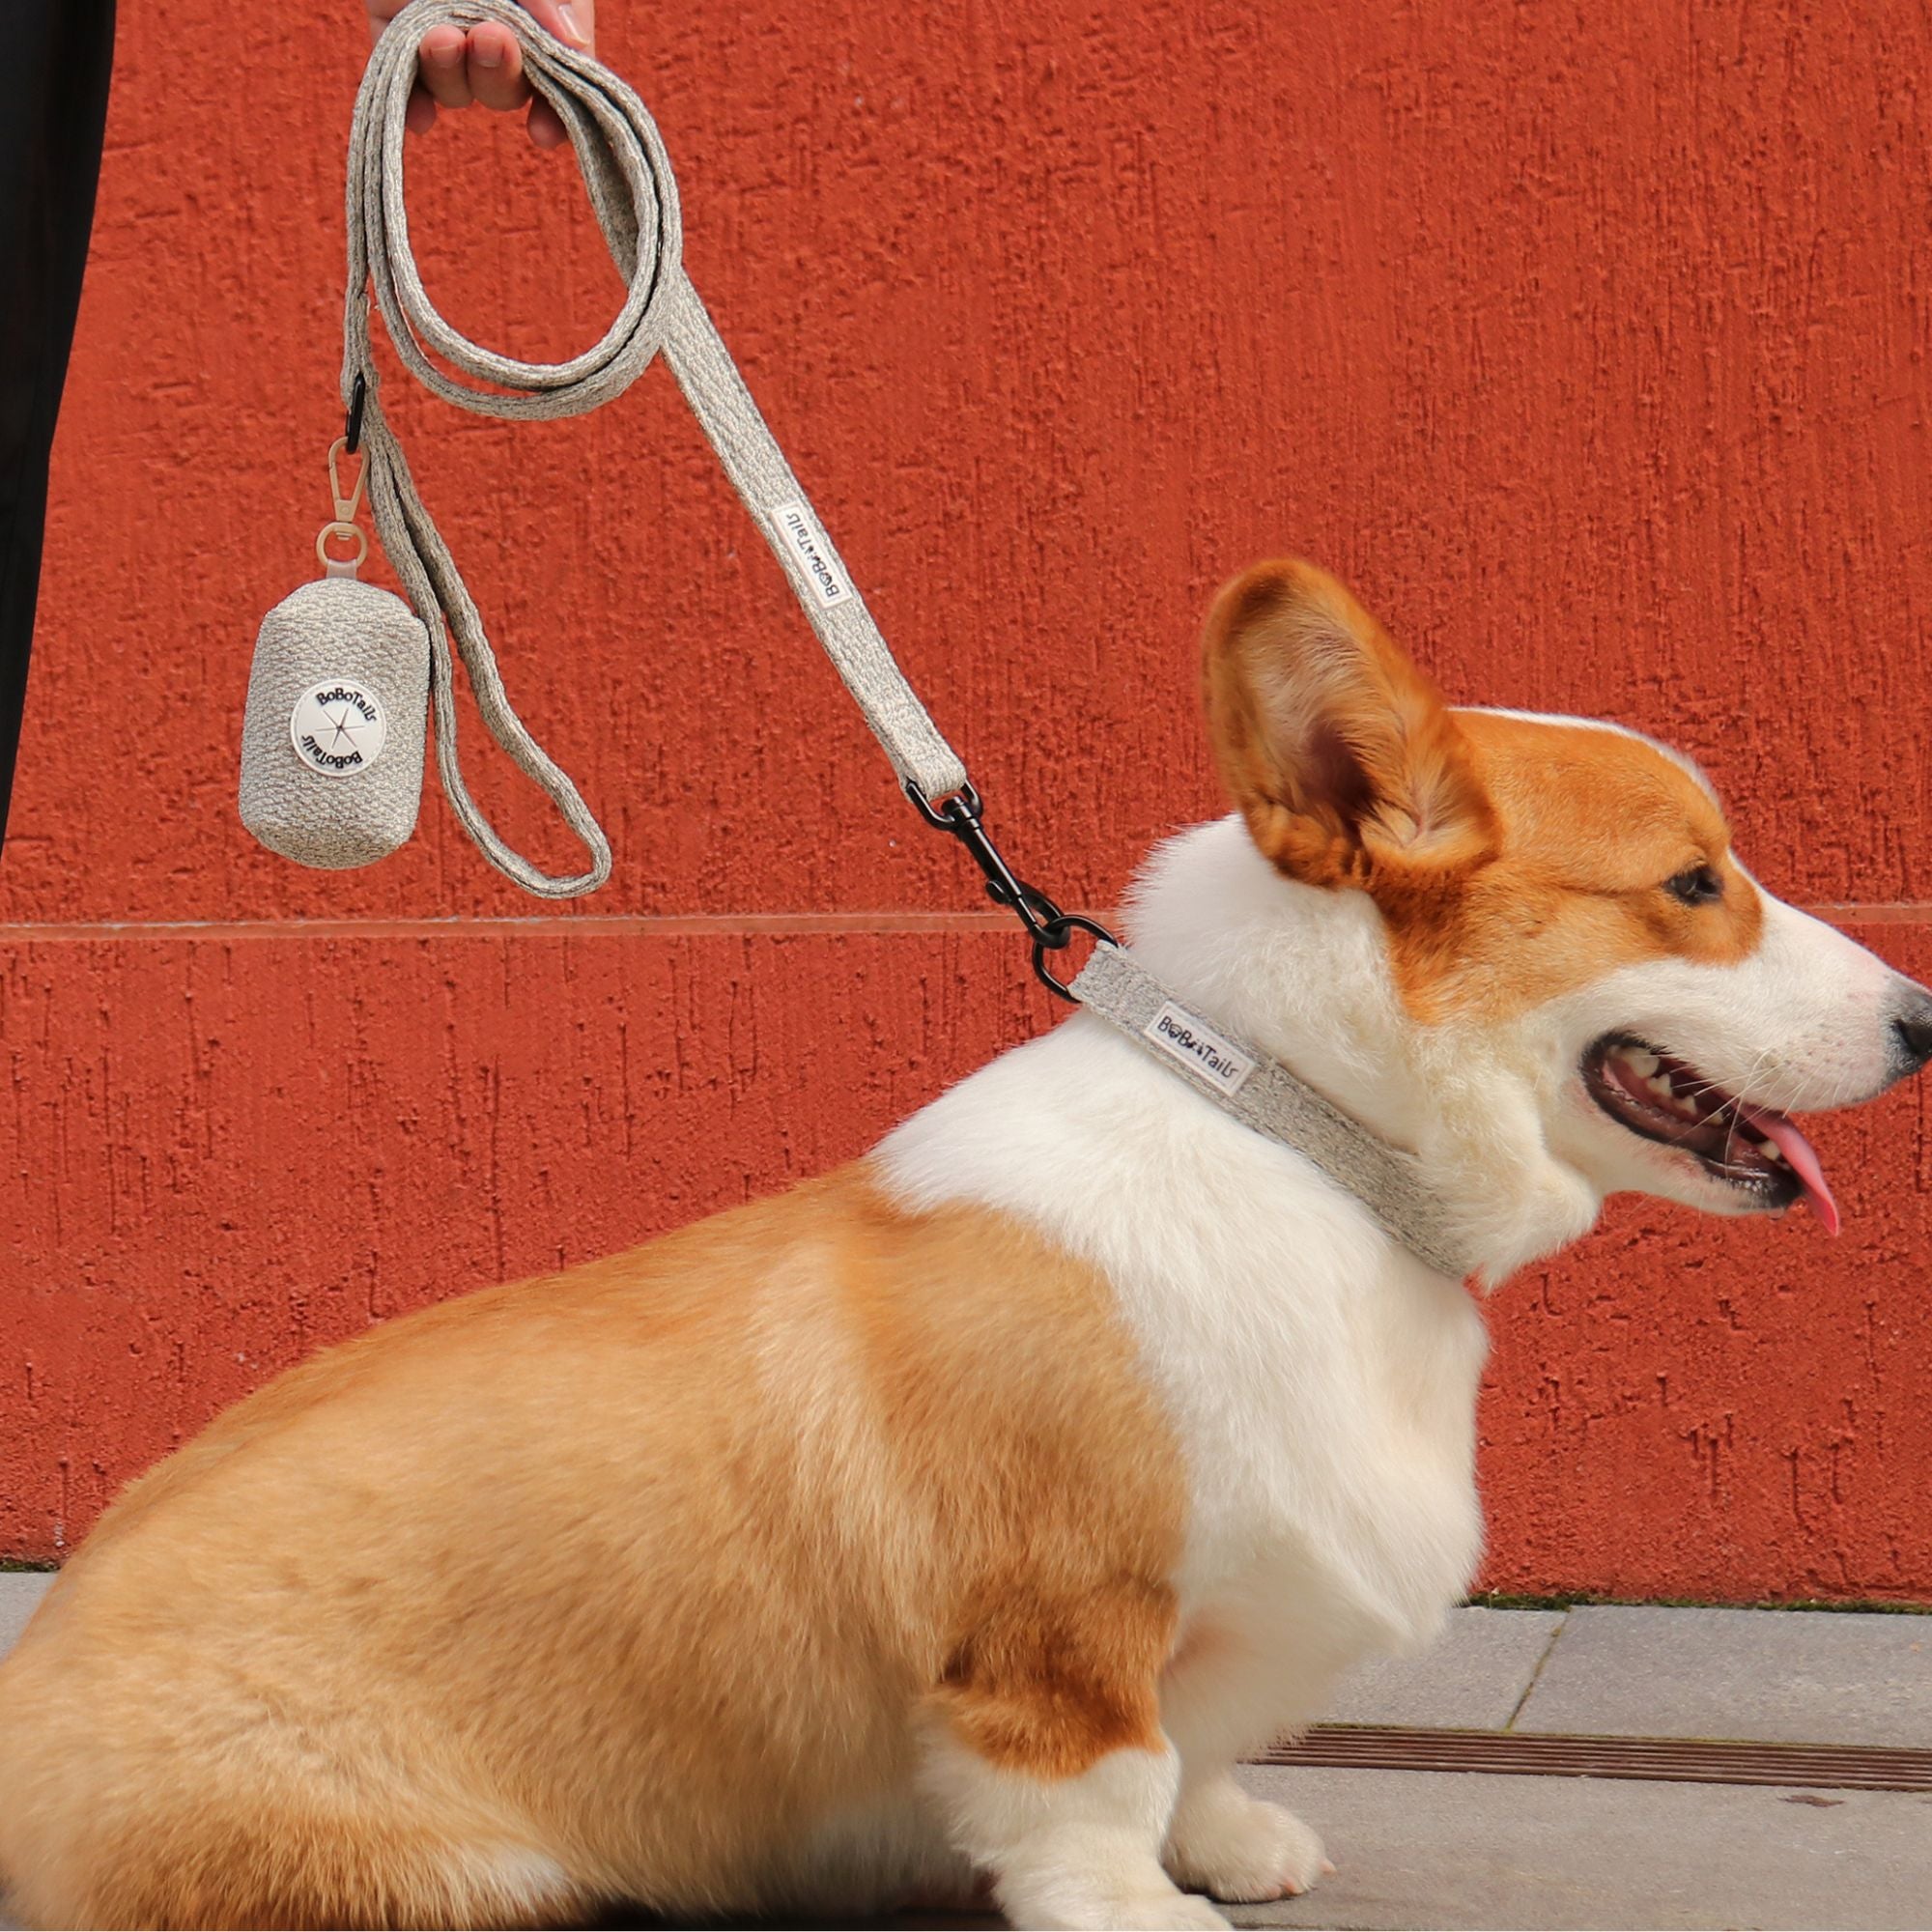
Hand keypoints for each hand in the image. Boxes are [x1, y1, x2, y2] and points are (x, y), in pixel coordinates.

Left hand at [363, 2, 596, 148]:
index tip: (544, 132)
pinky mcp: (391, 26)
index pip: (558, 81)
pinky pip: (400, 80)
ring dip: (452, 78)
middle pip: (503, 89)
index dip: (556, 115)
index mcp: (538, 16)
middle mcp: (493, 30)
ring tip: (443, 37)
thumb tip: (573, 45)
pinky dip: (410, 104)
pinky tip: (419, 117)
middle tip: (491, 38)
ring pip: (454, 88)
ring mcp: (442, 30)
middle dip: (499, 76)